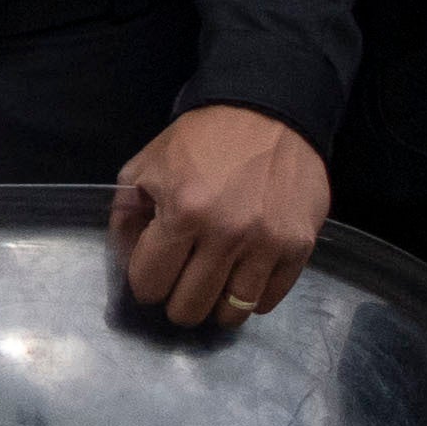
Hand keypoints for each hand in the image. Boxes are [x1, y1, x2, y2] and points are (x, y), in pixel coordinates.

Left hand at [110, 102, 332, 333]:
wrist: (268, 115)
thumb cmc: (200, 141)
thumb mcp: (145, 166)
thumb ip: (126, 215)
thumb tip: (126, 261)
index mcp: (182, 213)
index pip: (151, 280)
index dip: (144, 286)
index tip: (149, 281)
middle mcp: (227, 235)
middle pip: (191, 305)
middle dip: (177, 304)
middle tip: (178, 291)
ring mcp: (268, 245)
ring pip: (234, 310)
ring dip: (216, 308)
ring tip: (210, 294)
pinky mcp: (300, 248)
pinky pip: (271, 298)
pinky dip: (251, 299)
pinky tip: (241, 283)